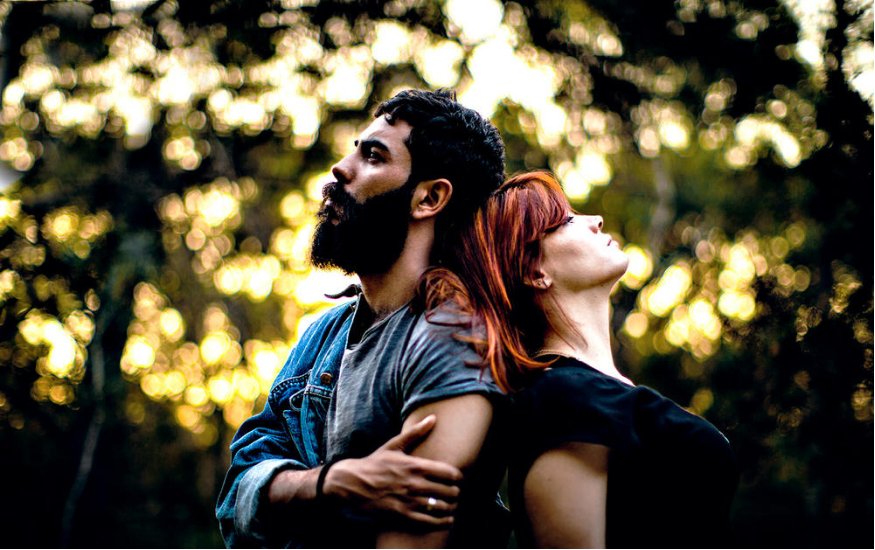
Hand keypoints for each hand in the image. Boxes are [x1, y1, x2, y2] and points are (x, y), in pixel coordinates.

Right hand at [323, 415, 462, 525]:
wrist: (351, 483)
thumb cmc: (375, 463)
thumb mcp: (394, 445)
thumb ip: (416, 432)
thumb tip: (433, 417)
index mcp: (415, 465)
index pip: (450, 473)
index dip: (458, 477)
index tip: (457, 479)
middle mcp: (414, 484)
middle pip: (449, 491)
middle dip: (455, 492)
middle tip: (454, 493)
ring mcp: (408, 501)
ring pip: (441, 507)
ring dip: (450, 507)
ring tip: (451, 505)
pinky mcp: (402, 516)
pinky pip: (430, 522)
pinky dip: (443, 522)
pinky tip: (447, 519)